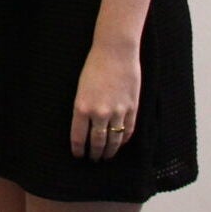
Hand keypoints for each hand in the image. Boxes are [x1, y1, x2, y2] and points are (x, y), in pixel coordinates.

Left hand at [71, 43, 139, 159]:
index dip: (78, 149)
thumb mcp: (81, 87)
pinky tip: (119, 144)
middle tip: (93, 160)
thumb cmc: (94, 65)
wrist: (115, 51)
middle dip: (94, 153)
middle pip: (96, 142)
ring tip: (105, 157)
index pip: (78, 136)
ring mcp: (117, 112)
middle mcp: (99, 113)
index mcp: (82, 106)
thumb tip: (84, 127)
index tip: (78, 155)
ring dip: (109, 152)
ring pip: (113, 140)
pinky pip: (127, 131)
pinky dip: (123, 141)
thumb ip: (83, 108)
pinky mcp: (131, 109)